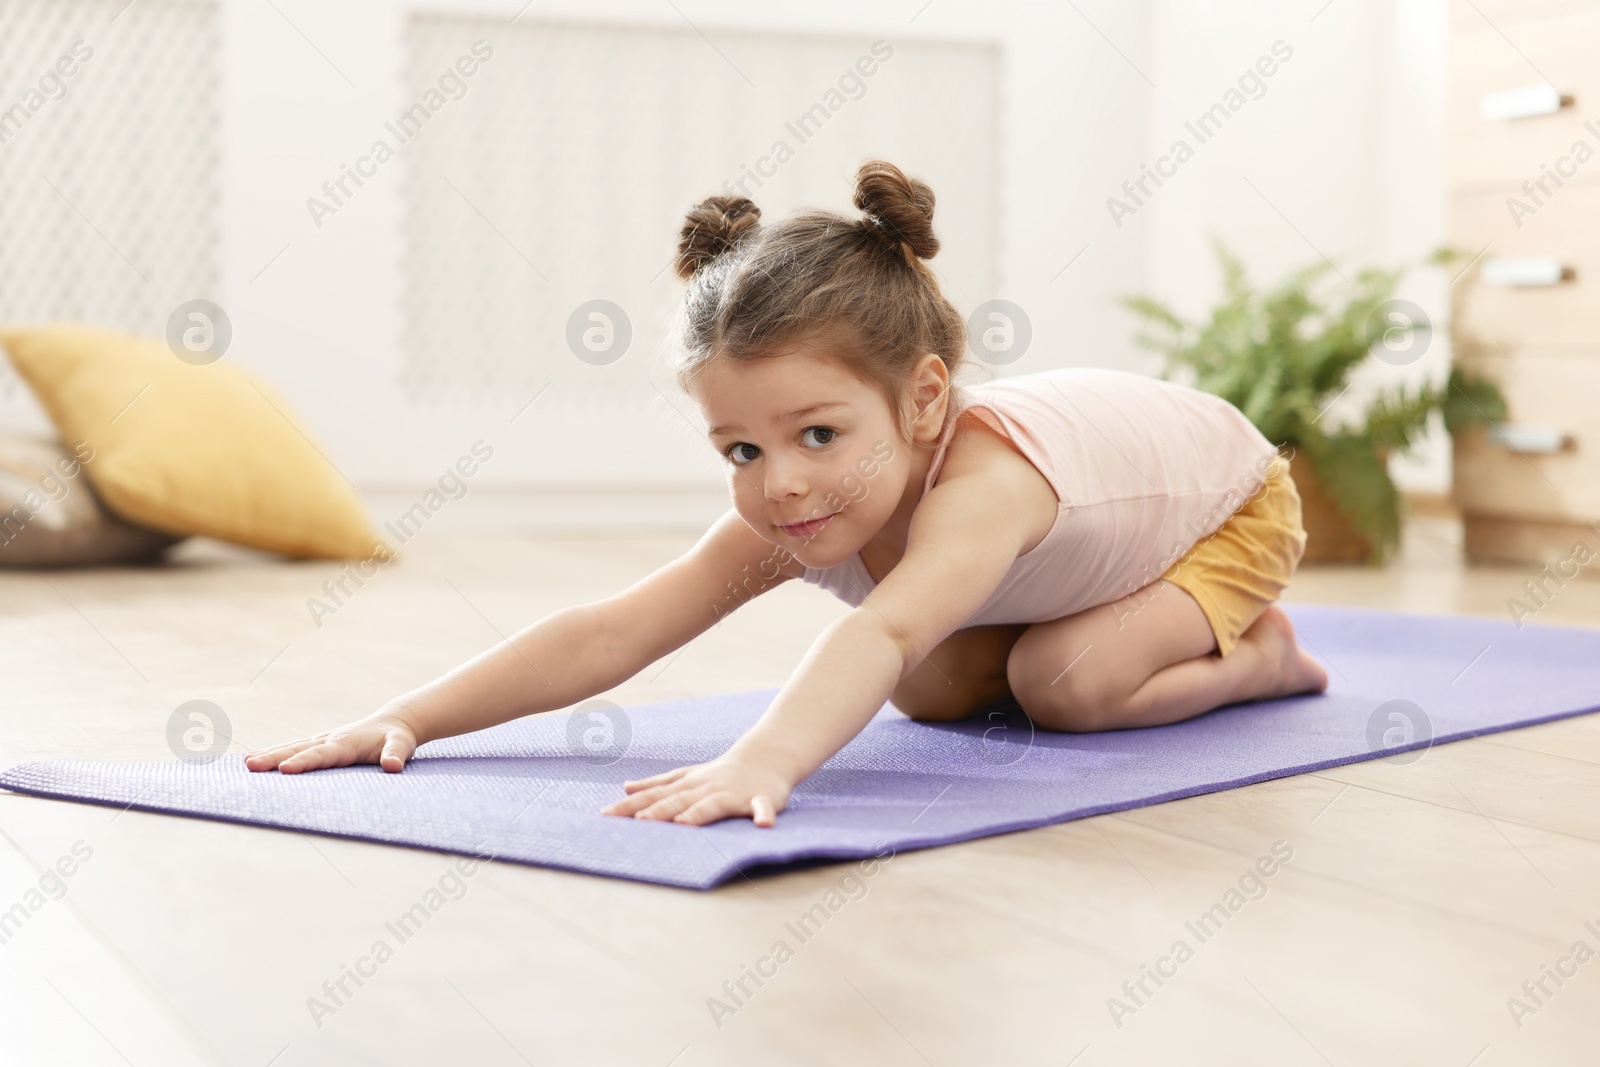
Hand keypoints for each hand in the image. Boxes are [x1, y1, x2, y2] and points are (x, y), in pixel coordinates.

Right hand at [244, 707, 419, 774]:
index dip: (304, 762)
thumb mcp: (402, 745)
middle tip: (251, 766)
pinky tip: (259, 760)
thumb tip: (393, 766)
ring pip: (292, 747)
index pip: (322, 755)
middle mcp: (330, 739)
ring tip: (246, 764)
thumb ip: (396, 755)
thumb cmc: (398, 738)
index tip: (284, 769)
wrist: (395, 722)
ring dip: (270, 754)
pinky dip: (275, 753)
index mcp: (346, 743)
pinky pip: (294, 748)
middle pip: (298, 749)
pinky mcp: (320, 744)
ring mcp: (323, 740)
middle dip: (275, 758)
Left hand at [601, 755, 792, 826]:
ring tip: (683, 823)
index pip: (654, 796)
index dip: (630, 806)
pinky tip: (763, 825)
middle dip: (659, 811)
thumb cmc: (720, 773)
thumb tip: (626, 788)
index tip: (606, 815)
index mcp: (688, 786)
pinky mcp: (761, 799)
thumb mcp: (687, 776)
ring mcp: (733, 793)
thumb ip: (657, 784)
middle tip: (639, 823)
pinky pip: (762, 808)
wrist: (765, 757)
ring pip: (714, 804)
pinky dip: (763, 815)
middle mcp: (706, 788)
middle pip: (679, 800)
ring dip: (699, 813)